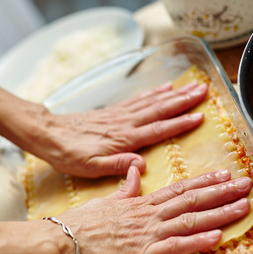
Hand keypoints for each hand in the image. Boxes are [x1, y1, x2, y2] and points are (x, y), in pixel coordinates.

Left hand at [35, 81, 207, 177]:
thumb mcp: (91, 168)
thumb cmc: (69, 154)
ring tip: (192, 85)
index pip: (158, 129)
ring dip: (174, 93)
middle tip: (204, 90)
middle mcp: (125, 123)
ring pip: (152, 101)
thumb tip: (142, 165)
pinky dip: (153, 92)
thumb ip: (118, 166)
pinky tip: (163, 88)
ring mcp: (120, 114)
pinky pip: (138, 99)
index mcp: (124, 139)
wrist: (48, 134)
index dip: (180, 123)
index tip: (200, 116)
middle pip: (160, 109)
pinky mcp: (113, 111)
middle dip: (184, 100)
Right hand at [57, 168, 251, 253]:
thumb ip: (125, 188)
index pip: (179, 188)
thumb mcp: (106, 201)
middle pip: (192, 200)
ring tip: (243, 206)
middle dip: (222, 192)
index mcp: (141, 203)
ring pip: (190, 220)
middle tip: (246, 184)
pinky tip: (218, 237)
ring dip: (219, 213)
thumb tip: (134, 170)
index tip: (225, 173)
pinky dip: (198, 241)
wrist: (62, 242)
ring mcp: (147, 233)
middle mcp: (149, 214)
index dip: (204, 181)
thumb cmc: (82, 224)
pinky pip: (175, 246)